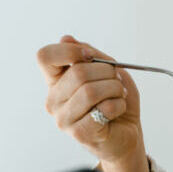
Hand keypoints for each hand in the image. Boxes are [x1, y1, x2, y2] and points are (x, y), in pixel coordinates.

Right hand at [36, 35, 148, 171]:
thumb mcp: (108, 70)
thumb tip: (66, 38)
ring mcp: (63, 119)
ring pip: (90, 91)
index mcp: (56, 81)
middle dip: (107, 72)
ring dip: (115, 89)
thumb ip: (90, 55)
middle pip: (77, 72)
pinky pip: (103, 109)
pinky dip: (119, 105)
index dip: (70, 51)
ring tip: (119, 95)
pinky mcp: (79, 133)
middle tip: (117, 81)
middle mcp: (54, 100)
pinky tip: (117, 111)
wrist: (127, 133)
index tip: (90, 56)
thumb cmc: (116, 100)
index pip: (45, 56)